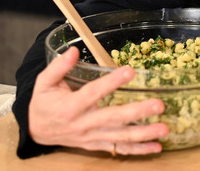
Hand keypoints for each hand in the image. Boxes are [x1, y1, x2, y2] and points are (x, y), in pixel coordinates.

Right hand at [28, 46, 169, 154]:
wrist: (35, 131)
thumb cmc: (43, 103)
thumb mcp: (44, 83)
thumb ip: (58, 67)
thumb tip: (74, 50)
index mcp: (70, 107)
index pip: (93, 93)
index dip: (111, 83)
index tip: (129, 71)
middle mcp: (83, 124)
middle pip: (113, 118)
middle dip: (138, 112)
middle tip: (159, 104)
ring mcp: (92, 137)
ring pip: (121, 137)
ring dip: (145, 134)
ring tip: (165, 128)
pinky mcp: (97, 145)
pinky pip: (120, 149)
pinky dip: (139, 150)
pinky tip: (157, 147)